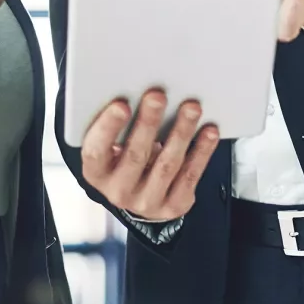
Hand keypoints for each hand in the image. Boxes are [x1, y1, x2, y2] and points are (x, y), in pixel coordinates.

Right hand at [80, 90, 219, 222]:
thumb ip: (117, 129)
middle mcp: (118, 190)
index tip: (121, 105)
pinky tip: (208, 132)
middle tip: (158, 97)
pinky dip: (201, 150)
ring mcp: (147, 202)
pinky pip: (190, 175)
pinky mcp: (174, 206)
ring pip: (167, 164)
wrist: (138, 196)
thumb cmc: (122, 161)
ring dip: (181, 132)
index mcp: (95, 173)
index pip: (96, 150)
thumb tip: (139, 96)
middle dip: (148, 122)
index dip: (108, 128)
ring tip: (190, 109)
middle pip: (135, 155)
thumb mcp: (109, 148)